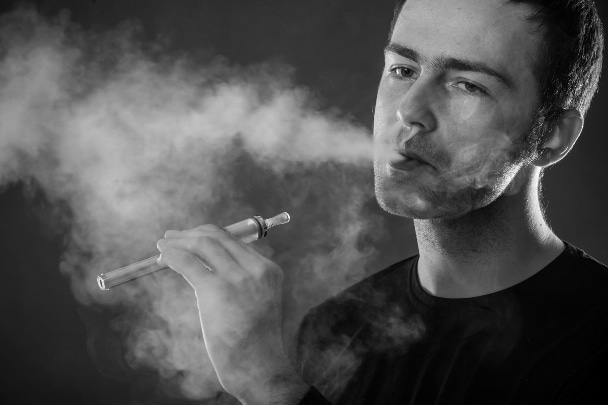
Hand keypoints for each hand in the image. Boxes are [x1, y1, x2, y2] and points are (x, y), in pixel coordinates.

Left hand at [157, 224, 307, 403]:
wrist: (258, 366)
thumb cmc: (252, 341)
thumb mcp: (255, 302)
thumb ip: (240, 280)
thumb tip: (202, 264)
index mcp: (268, 270)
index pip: (234, 240)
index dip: (207, 235)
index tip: (190, 238)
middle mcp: (256, 269)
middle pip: (218, 237)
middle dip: (191, 234)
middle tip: (171, 237)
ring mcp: (238, 278)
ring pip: (204, 244)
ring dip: (179, 242)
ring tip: (162, 246)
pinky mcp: (217, 290)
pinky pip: (189, 263)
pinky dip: (173, 255)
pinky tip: (163, 257)